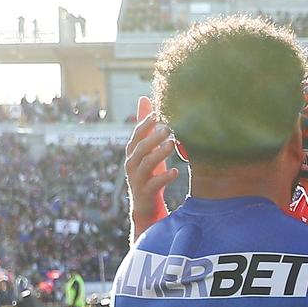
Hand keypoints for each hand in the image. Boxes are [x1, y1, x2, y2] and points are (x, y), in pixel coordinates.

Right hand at [124, 96, 176, 232]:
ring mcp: (137, 179)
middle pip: (140, 148)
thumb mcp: (149, 151)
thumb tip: (144, 99)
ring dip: (159, 153)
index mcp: (133, 153)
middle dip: (153, 137)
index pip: (137, 135)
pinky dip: (164, 178)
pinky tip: (176, 172)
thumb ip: (147, 128)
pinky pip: (153, 184)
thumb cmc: (150, 174)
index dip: (145, 124)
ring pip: (146, 164)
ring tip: (173, 144)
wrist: (146, 207)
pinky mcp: (144, 193)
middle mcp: (132, 165)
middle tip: (168, 128)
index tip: (158, 113)